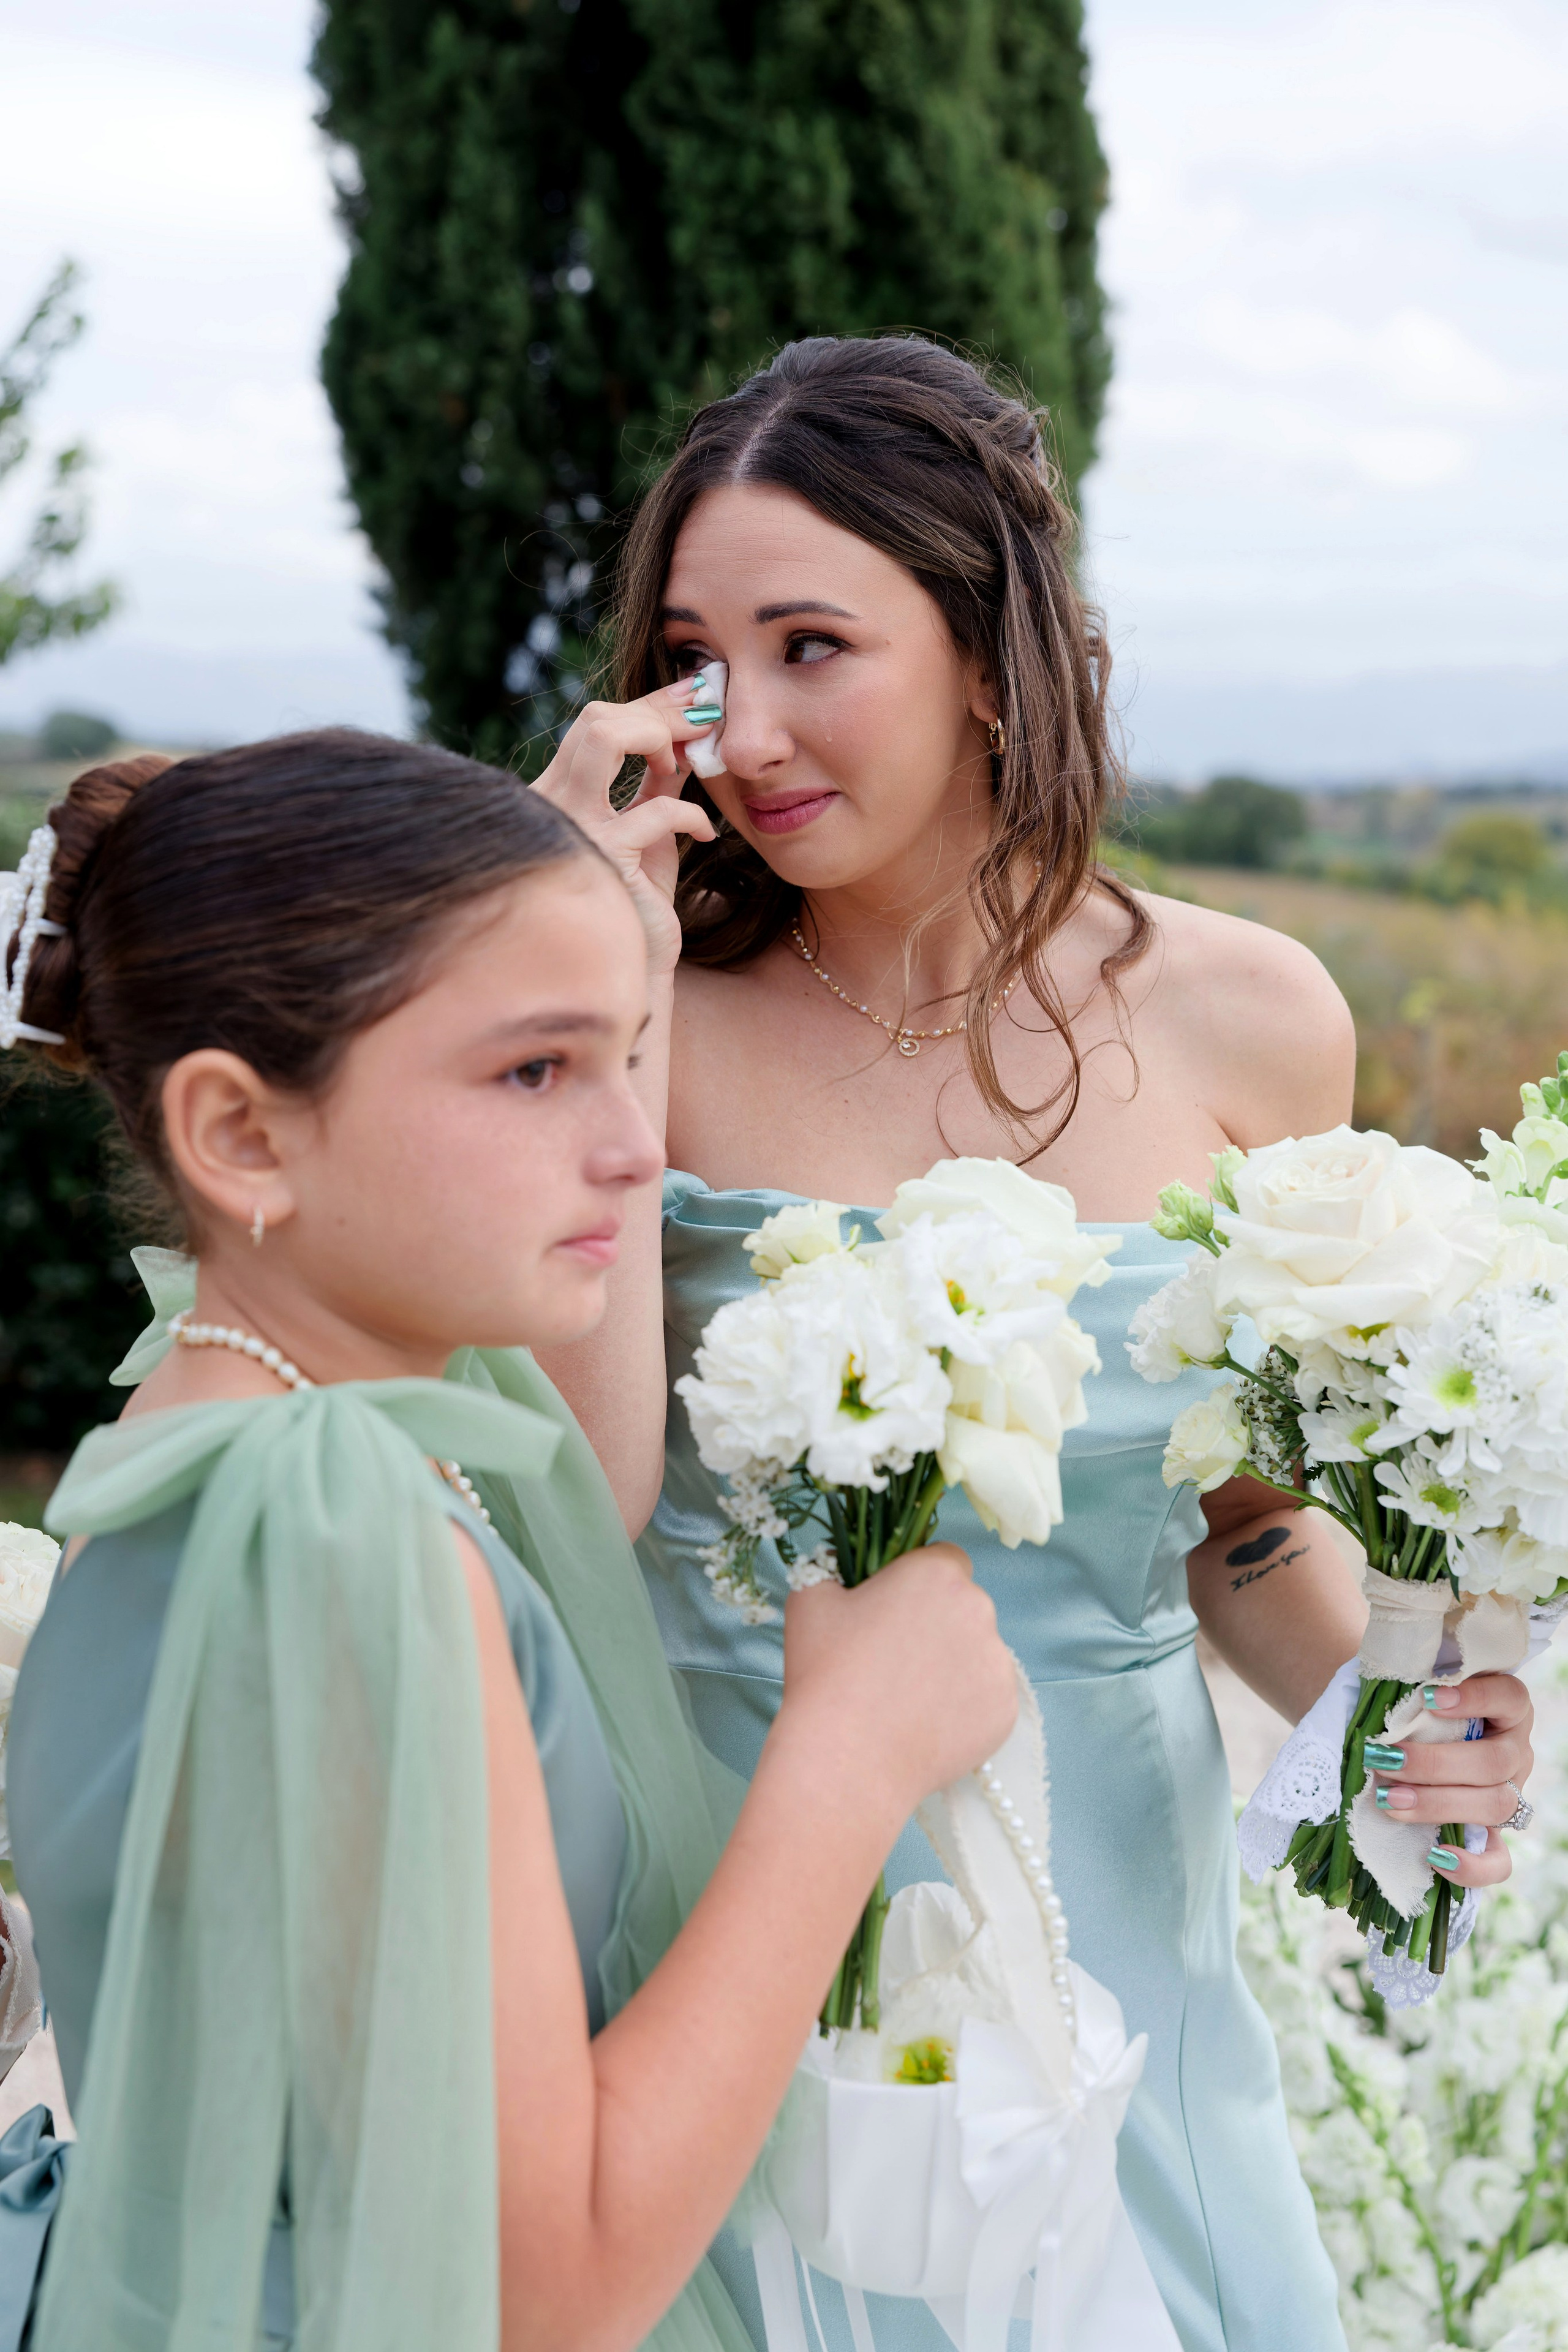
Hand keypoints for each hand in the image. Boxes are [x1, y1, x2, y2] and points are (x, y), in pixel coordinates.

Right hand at [532, 682, 718, 976]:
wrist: (630, 966)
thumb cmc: (637, 898)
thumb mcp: (647, 829)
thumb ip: (655, 783)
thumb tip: (686, 735)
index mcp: (558, 791)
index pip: (597, 723)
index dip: (652, 704)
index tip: (698, 694)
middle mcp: (553, 802)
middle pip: (595, 718)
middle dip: (659, 712)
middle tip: (706, 721)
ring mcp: (574, 827)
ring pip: (603, 736)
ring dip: (657, 737)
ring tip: (684, 764)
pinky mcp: (606, 859)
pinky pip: (655, 809)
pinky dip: (691, 813)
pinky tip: (706, 832)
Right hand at [782, 1544, 1017, 1807]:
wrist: (845, 1759)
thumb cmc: (826, 1673)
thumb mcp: (810, 1599)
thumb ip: (831, 1568)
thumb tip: (841, 1567)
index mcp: (936, 1573)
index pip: (944, 1559)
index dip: (919, 1582)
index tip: (895, 1609)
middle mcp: (979, 1609)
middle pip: (964, 1606)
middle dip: (937, 1624)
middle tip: (895, 1659)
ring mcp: (998, 1663)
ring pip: (977, 1653)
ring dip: (952, 1665)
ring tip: (907, 1698)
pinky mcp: (1005, 1710)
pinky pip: (986, 1698)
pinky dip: (963, 1707)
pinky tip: (925, 1723)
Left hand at [1367, 1671, 1534, 1888]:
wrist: (1411, 1751)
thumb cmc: (1409, 1712)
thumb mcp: (1409, 1696)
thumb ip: (1400, 1695)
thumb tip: (1365, 1712)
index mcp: (1505, 1708)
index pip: (1508, 1696)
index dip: (1475, 1697)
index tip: (1427, 1697)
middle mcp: (1514, 1750)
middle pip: (1494, 1761)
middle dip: (1434, 1764)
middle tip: (1384, 1761)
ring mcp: (1511, 1794)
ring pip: (1496, 1805)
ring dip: (1437, 1804)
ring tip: (1387, 1801)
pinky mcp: (1496, 1836)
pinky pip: (1500, 1862)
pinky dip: (1471, 1866)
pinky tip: (1435, 1856)